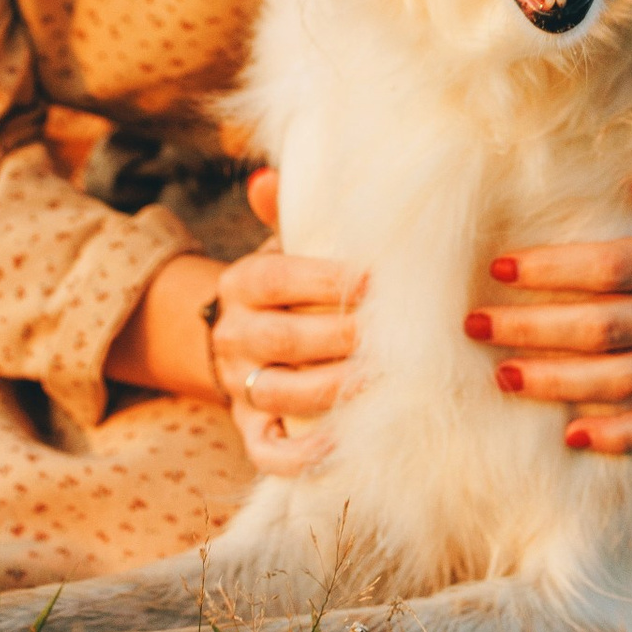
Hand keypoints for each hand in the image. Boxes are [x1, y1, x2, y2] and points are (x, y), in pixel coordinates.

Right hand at [211, 167, 365, 478]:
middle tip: (398, 337)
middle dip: (343, 338)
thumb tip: (267, 178)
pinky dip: (302, 454)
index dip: (325, 279)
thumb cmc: (284, 289)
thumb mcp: (281, 247)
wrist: (236, 341)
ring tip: (384, 384)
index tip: (377, 279)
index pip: (277, 278)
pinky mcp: (248, 430)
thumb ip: (283, 213)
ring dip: (334, 390)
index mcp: (242, 283)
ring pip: (280, 393)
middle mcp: (234, 335)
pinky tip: (342, 442)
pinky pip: (268, 451)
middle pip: (283, 339)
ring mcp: (239, 387)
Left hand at [464, 149, 631, 454]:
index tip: (499, 267)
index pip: (615, 268)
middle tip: (474, 325)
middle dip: (534, 331)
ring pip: (626, 382)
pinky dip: (620, 436)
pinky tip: (570, 434)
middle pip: (607, 331)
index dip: (555, 269)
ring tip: (502, 377)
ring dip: (560, 385)